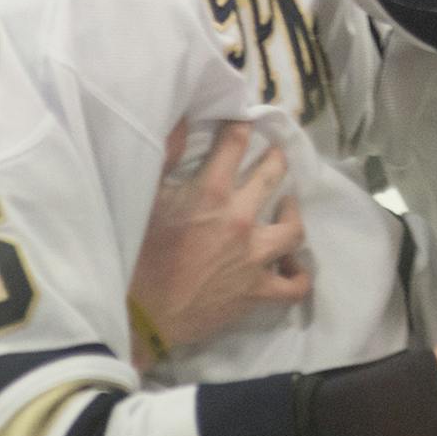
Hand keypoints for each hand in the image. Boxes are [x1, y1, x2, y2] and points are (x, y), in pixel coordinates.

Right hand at [129, 119, 309, 366]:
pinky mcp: (257, 292)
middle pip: (273, 176)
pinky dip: (298, 274)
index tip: (243, 120)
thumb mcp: (145, 199)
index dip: (241, 126)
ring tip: (286, 207)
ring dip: (292, 213)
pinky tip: (292, 263)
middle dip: (275, 159)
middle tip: (273, 157)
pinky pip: (294, 285)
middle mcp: (240, 220)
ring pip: (294, 229)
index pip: (235, 144)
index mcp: (210, 193)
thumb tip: (181, 119)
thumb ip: (165, 157)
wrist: (139, 316)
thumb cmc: (137, 255)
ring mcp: (253, 258)